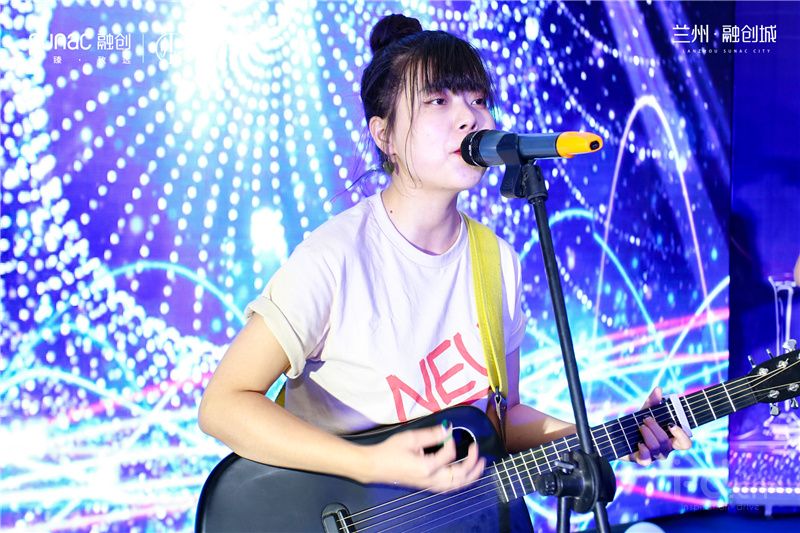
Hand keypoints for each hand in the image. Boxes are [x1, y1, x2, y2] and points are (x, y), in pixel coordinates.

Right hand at [361, 423, 485, 491]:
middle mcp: (431, 479)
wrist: (375, 466)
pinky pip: (449, 487)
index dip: (451, 439)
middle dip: (472, 463)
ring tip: (479, 465)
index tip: (447, 431)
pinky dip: (461, 482)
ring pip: (457, 485)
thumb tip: (447, 429)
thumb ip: (431, 434)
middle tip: (477, 449)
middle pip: (460, 475)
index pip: (449, 453)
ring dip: (471, 475)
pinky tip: (464, 475)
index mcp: (427, 467)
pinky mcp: (427, 486)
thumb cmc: (389, 451)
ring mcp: (429, 485)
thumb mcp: (410, 438)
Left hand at [630, 387, 692, 465]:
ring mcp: (654, 456)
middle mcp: (665, 449)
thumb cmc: (638, 424)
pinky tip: (638, 442)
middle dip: (656, 427)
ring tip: (640, 426)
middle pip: (667, 442)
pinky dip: (642, 449)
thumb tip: (658, 388)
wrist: (620, 436)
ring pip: (656, 448)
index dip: (682, 435)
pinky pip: (646, 459)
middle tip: (646, 419)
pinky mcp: (642, 460)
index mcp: (671, 439)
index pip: (685, 443)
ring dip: (647, 434)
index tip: (671, 423)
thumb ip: (652, 402)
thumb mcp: (645, 412)